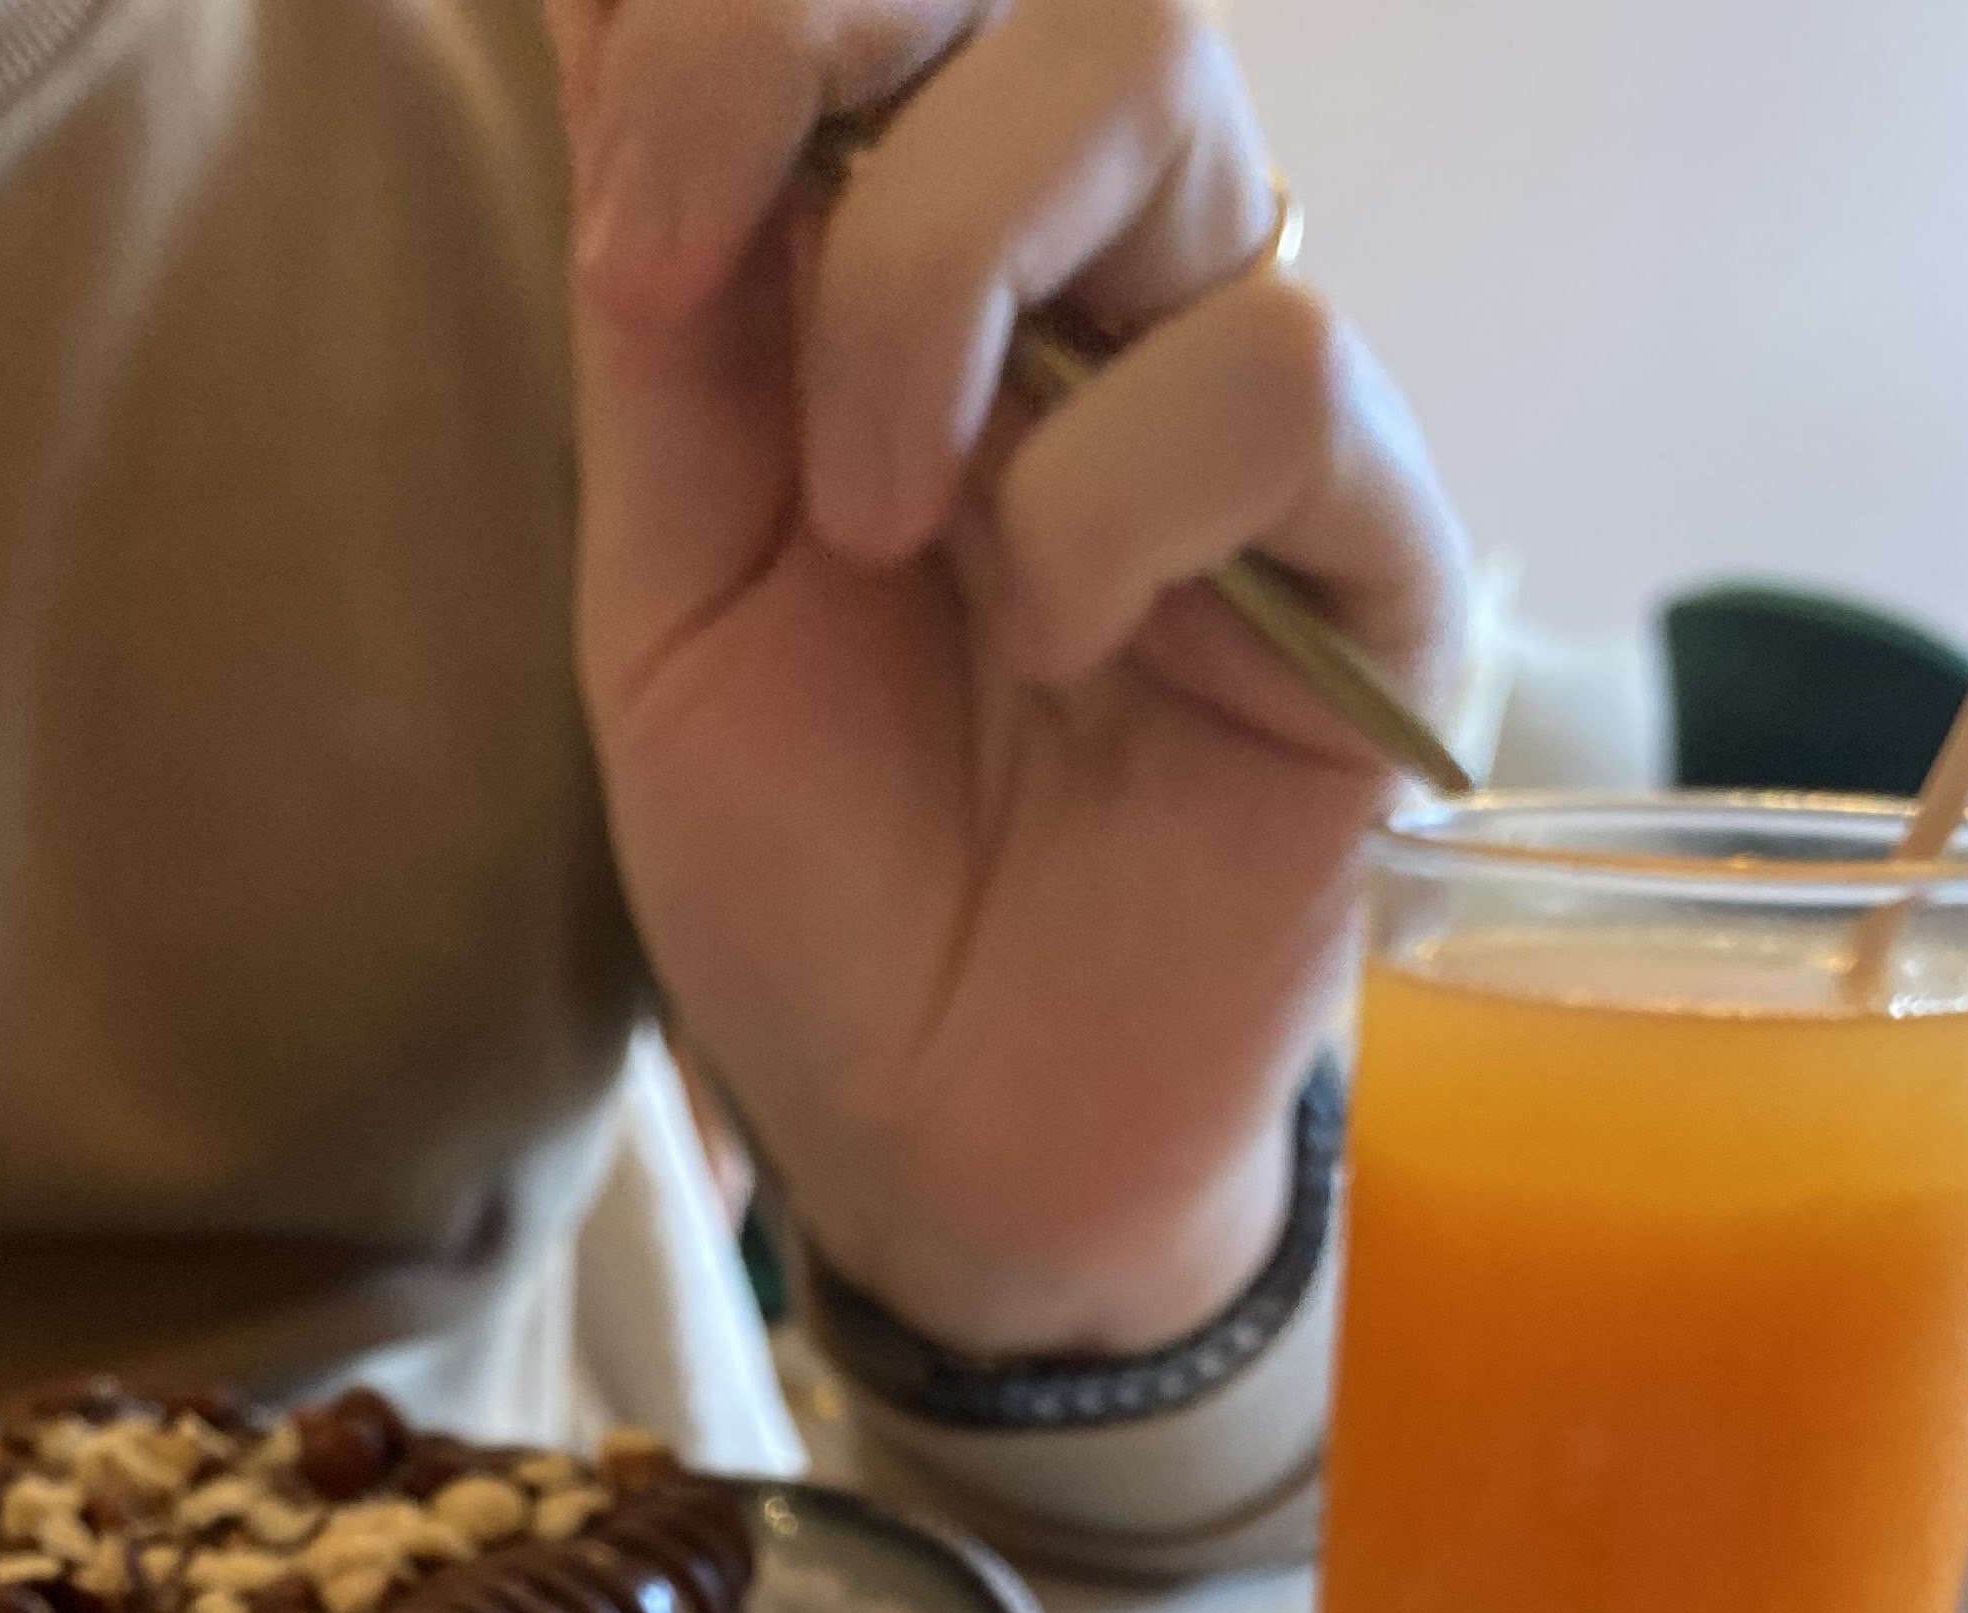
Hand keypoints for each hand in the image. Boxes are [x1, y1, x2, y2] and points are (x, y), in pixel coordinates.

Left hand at [551, 0, 1467, 1351]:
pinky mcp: (1370, 540)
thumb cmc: (816, 885)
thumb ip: (662, 318)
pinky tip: (1056, 644)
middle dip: (806, 35)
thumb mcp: (665, 597)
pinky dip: (1110, 496)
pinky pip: (1273, 371)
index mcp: (912, 261)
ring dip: (932, 274)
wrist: (942, 1144)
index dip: (735, 3)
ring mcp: (1235, 389)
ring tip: (871, 525)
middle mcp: (1090, 277)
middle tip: (676, 265)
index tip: (614, 171)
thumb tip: (597, 7)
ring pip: (1156, 78)